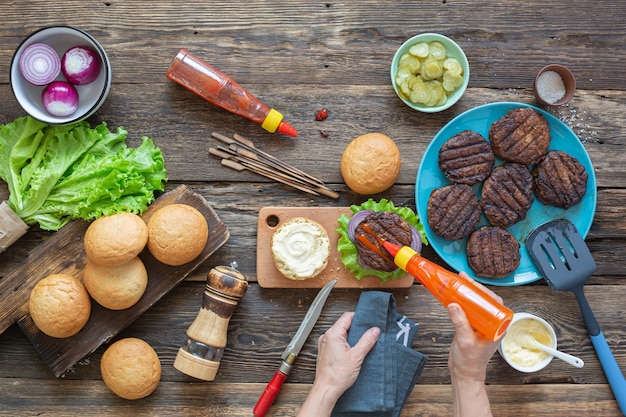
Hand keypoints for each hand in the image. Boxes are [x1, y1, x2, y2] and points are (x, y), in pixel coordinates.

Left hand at [297, 312, 379, 416]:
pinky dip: (345, 345)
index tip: (368, 321)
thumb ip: (366, 341)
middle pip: (344, 325)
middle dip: (356, 329)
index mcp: (333, 334)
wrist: (326, 390)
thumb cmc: (337, 376)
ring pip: (340, 334)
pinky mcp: (325, 353)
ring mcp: (325, 345)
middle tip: (367, 334)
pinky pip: (336, 343)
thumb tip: (374, 330)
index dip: (359, 317)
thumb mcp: (357, 356)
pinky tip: (352, 352)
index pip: (347, 317)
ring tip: (361, 344)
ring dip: (351, 338)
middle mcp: (326, 337)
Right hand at [447, 272, 500, 416]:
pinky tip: (453, 296)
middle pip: (484, 300)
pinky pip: (466, 310)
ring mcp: (480, 324)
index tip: (474, 284)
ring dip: (466, 293)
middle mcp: (491, 324)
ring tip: (458, 282)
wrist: (464, 373)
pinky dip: (460, 302)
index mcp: (497, 327)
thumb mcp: (465, 341)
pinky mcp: (470, 325)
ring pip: (475, 303)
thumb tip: (454, 305)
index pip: (494, 303)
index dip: (485, 291)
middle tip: (464, 278)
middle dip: (474, 288)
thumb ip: (460, 323)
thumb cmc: (471, 362)